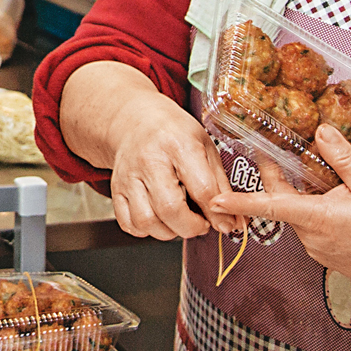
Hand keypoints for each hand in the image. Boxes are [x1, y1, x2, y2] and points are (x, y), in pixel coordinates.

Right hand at [75, 77, 234, 241]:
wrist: (134, 119)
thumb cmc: (173, 132)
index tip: (226, 224)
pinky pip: (129, 223)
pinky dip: (146, 230)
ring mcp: (129, 176)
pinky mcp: (116, 189)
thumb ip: (219, 184)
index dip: (218, 214)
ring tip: (179, 220)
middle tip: (201, 223)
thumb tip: (234, 220)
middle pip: (171, 209)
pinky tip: (158, 219)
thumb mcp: (205, 146)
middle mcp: (150, 160)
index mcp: (178, 145)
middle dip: (192, 227)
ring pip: (147, 221)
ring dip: (169, 231)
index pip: (201, 189)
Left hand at [208, 126, 350, 295]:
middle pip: (285, 204)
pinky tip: (345, 208)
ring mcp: (319, 251)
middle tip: (276, 155)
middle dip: (279, 182)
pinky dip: (320, 215)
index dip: (239, 201)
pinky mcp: (330, 258)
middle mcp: (311, 238)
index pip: (268, 206)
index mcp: (315, 218)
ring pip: (302, 217)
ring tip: (334, 184)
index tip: (213, 199)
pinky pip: (316, 230)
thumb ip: (342, 156)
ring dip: (308, 199)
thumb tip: (321, 131)